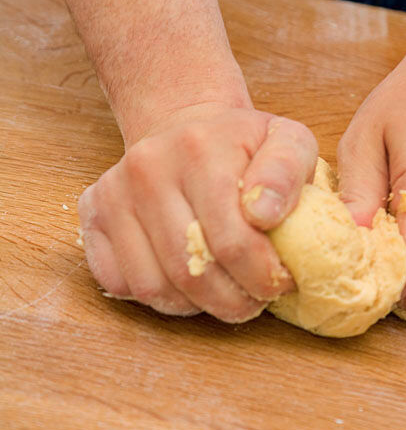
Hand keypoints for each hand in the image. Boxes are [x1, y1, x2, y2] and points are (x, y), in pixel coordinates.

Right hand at [79, 103, 317, 321]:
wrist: (186, 124)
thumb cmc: (242, 143)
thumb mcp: (287, 139)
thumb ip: (287, 171)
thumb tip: (264, 216)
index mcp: (199, 149)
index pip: (231, 241)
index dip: (263, 276)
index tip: (282, 281)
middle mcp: (147, 168)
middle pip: (189, 269)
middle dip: (233, 302)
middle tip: (256, 300)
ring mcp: (114, 191)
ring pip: (153, 286)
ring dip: (197, 305)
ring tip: (226, 293)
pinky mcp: (93, 211)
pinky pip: (119, 282)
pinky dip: (159, 297)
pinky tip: (187, 282)